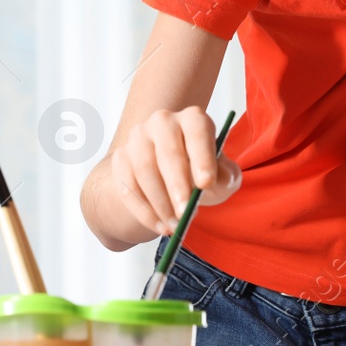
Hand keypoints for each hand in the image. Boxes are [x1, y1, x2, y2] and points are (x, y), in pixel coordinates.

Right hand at [109, 105, 240, 236]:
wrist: (172, 178)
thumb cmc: (202, 173)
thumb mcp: (223, 176)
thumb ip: (224, 176)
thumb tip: (212, 181)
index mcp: (193, 119)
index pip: (197, 132)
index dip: (202, 157)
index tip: (206, 183)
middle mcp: (163, 121)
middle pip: (167, 153)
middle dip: (177, 186)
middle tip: (186, 213)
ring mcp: (138, 137)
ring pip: (144, 170)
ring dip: (160, 203)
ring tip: (176, 225)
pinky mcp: (121, 157)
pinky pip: (128, 186)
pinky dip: (144, 211)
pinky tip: (160, 226)